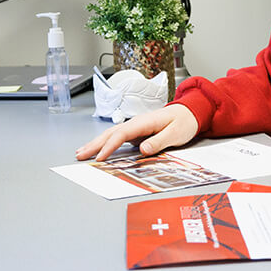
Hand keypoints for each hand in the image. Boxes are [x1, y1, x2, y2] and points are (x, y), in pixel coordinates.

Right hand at [75, 104, 200, 160]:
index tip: (100, 158)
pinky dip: (104, 143)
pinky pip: (116, 137)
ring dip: (95, 143)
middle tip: (80, 155)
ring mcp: (135, 126)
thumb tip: (142, 150)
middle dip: (94, 144)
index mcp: (144, 122)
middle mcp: (136, 122)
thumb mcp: (176, 133)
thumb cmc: (184, 121)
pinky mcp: (136, 132)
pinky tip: (97, 148)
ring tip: (81, 152)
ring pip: (111, 134)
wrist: (190, 112)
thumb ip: (159, 141)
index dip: (109, 147)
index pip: (122, 135)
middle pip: (110, 133)